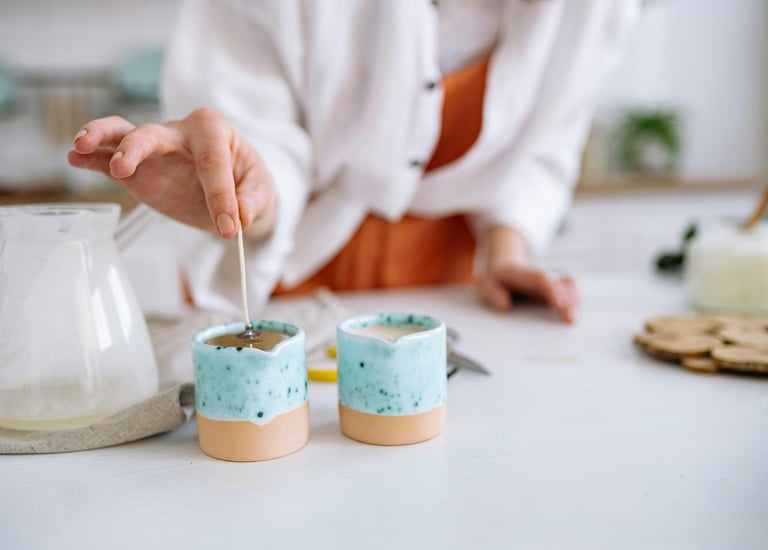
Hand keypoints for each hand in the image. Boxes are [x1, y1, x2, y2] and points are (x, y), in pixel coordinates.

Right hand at [67, 108, 275, 238]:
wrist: (235, 191)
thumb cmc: (247, 182)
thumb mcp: (260, 190)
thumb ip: (251, 201)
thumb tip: (239, 216)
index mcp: (214, 131)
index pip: (213, 162)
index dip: (220, 196)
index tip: (228, 228)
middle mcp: (179, 133)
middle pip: (153, 134)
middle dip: (137, 149)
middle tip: (123, 169)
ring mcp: (154, 150)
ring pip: (122, 134)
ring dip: (101, 138)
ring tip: (82, 145)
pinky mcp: (137, 171)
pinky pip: (109, 160)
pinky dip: (91, 158)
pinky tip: (74, 158)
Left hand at [477, 225, 578, 322]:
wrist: (504, 268)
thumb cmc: (496, 281)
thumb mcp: (487, 285)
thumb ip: (493, 294)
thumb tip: (505, 305)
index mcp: (524, 275)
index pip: (541, 280)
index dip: (552, 290)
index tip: (559, 304)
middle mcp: (541, 276)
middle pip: (560, 283)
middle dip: (568, 300)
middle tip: (570, 318)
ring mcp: (550, 280)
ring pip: (569, 284)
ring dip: (574, 300)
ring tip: (572, 318)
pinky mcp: (556, 287)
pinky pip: (571, 288)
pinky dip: (575, 299)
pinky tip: (573, 313)